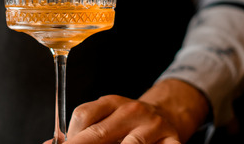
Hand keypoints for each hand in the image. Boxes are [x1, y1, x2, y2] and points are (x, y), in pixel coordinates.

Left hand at [45, 79, 209, 143]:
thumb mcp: (107, 117)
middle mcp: (131, 111)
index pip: (83, 115)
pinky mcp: (172, 140)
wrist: (168, 113)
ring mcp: (153, 126)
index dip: (70, 136)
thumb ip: (83, 130)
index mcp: (111, 102)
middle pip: (99, 133)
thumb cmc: (130, 122)